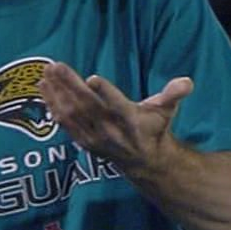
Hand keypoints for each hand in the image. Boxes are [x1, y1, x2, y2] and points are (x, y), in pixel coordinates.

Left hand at [38, 62, 192, 170]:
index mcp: (133, 121)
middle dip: (70, 85)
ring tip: (45, 74)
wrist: (146, 164)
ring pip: (72, 115)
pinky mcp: (84, 142)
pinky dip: (52, 106)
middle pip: (87, 107)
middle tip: (56, 65)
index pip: (118, 106)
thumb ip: (174, 94)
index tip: (93, 78)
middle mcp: (112, 131)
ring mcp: (95, 138)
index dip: (106, 93)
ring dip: (56, 93)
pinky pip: (64, 124)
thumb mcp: (166, 111)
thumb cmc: (154, 128)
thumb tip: (187, 81)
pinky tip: (44, 90)